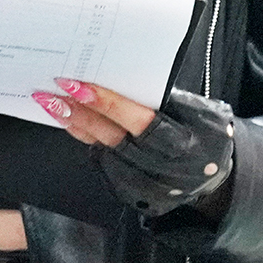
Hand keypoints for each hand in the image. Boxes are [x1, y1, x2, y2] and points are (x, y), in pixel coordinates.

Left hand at [37, 80, 236, 218]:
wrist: (213, 178)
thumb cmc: (203, 134)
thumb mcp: (199, 113)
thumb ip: (164, 98)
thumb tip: (117, 71)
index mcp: (183, 140)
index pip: (138, 120)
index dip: (107, 103)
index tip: (78, 85)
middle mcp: (162, 165)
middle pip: (112, 136)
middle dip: (80, 112)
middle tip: (52, 90)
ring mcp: (144, 182)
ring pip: (100, 148)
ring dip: (73, 124)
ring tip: (50, 101)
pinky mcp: (129, 191)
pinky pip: (100, 159)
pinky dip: (82, 137)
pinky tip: (66, 120)